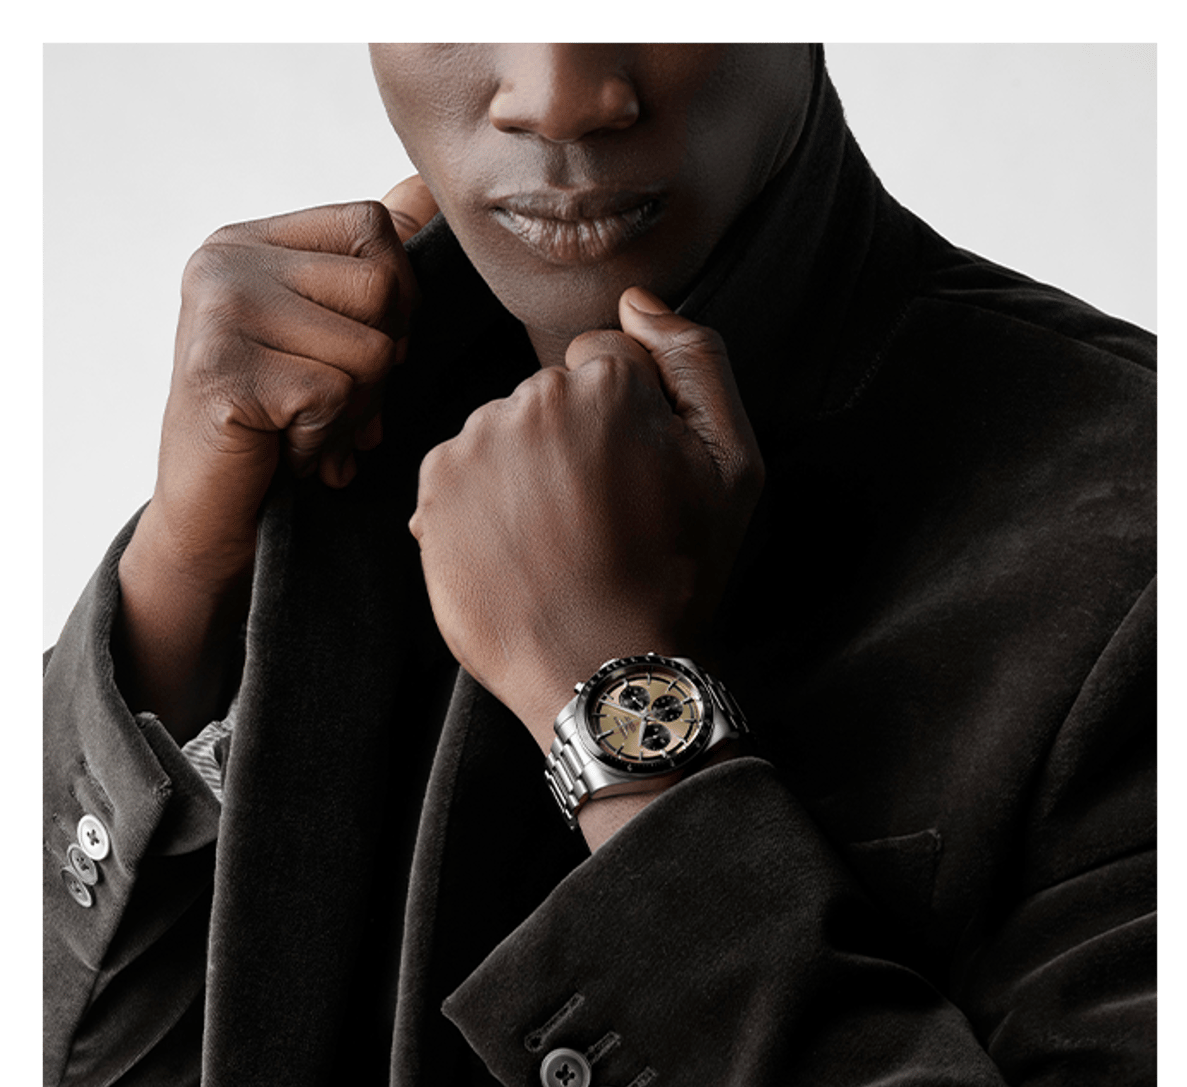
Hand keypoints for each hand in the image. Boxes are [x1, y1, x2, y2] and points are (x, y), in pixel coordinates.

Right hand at [149, 176, 437, 585]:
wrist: (214, 513)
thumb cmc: (280, 423)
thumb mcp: (327, 333)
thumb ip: (366, 263)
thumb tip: (424, 190)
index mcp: (252, 242)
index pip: (373, 225)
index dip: (398, 297)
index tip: (361, 347)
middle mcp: (225, 262)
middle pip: (382, 287)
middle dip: (382, 362)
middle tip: (332, 401)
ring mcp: (217, 314)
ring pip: (371, 350)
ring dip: (355, 410)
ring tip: (305, 426)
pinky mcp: (222, 373)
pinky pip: (335, 397)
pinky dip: (324, 440)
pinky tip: (285, 449)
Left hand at [409, 286, 763, 757]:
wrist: (602, 667)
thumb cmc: (676, 573)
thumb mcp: (734, 464)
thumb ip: (697, 360)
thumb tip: (637, 301)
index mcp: (606, 383)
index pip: (606, 360)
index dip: (627, 421)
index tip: (631, 476)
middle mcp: (531, 398)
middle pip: (551, 394)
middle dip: (572, 440)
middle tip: (597, 516)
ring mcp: (476, 443)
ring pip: (504, 431)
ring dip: (524, 470)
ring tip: (554, 540)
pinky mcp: (434, 487)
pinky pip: (461, 468)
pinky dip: (481, 500)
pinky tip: (515, 547)